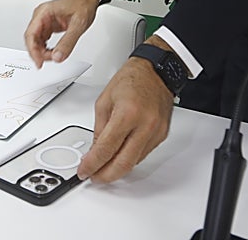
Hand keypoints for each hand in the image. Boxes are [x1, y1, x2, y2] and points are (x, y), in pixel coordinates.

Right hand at [23, 0, 100, 67]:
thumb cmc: (82, 4)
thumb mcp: (78, 25)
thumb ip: (67, 42)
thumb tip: (58, 57)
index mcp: (44, 12)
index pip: (31, 34)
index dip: (33, 51)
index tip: (39, 62)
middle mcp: (41, 16)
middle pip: (31, 39)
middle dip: (38, 52)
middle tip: (48, 60)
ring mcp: (44, 21)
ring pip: (36, 41)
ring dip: (41, 52)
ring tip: (52, 57)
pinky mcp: (48, 26)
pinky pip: (42, 40)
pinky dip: (45, 48)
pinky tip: (51, 53)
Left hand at [78, 56, 173, 182]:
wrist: (156, 71)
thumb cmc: (131, 79)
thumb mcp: (104, 101)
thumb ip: (99, 129)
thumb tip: (94, 152)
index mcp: (128, 113)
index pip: (107, 148)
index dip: (93, 164)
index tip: (84, 171)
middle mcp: (145, 125)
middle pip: (124, 163)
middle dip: (106, 175)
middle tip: (94, 176)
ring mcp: (156, 132)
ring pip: (134, 162)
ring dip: (117, 168)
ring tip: (103, 166)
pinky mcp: (162, 135)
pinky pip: (143, 154)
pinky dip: (129, 158)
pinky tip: (120, 156)